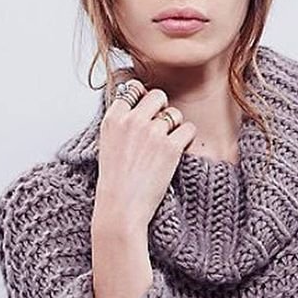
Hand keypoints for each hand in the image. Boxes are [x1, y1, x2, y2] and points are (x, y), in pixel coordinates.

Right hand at [92, 71, 197, 236]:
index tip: (147, 113)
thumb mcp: (108, 145)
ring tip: (166, 148)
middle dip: (163, 109)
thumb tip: (140, 109)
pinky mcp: (170, 147)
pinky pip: (189, 130)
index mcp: (113, 118)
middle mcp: (132, 120)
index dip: (143, 99)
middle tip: (162, 129)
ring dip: (176, 128)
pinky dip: (187, 140)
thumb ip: (121, 124)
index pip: (133, 88)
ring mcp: (152, 132)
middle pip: (158, 95)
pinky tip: (178, 153)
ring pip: (175, 113)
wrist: (121, 209)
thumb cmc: (115, 184)